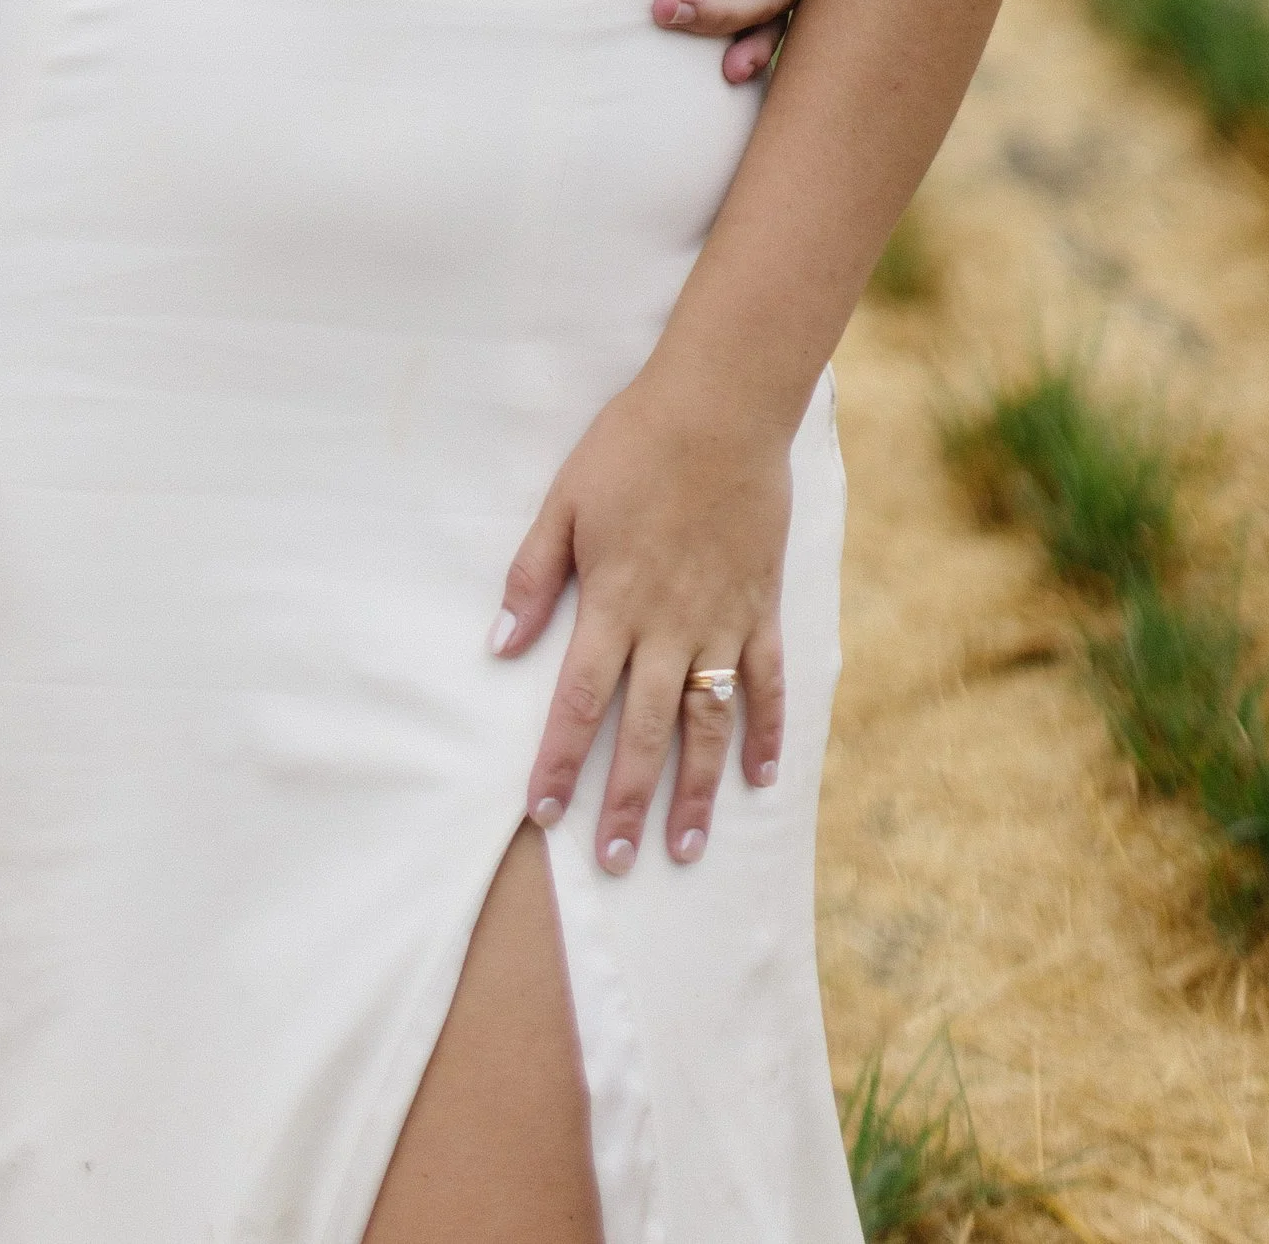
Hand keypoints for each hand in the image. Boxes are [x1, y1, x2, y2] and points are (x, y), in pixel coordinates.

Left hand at [490, 373, 789, 870]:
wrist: (720, 407)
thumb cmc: (631, 448)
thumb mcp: (563, 502)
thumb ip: (532, 575)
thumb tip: (500, 645)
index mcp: (612, 602)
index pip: (578, 701)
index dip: (560, 761)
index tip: (544, 813)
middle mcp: (669, 625)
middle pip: (644, 730)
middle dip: (625, 801)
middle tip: (613, 862)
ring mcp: (723, 621)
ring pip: (708, 723)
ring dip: (696, 790)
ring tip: (686, 848)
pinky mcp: (763, 607)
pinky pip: (768, 682)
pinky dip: (767, 731)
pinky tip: (762, 779)